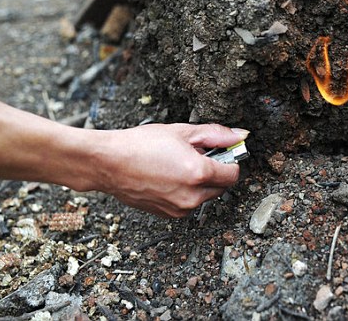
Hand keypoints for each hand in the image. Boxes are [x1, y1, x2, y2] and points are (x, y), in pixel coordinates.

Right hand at [92, 124, 248, 217]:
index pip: (233, 174)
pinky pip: (188, 204)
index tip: (223, 153)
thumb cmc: (140, 144)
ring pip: (205, 196)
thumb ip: (216, 135)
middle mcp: (192, 195)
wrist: (107, 163)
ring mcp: (179, 208)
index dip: (230, 161)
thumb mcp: (182, 132)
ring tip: (178, 165)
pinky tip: (168, 177)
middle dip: (214, 172)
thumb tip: (239, 137)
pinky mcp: (168, 215)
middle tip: (195, 156)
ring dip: (200, 183)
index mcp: (198, 173)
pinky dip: (185, 192)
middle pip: (221, 187)